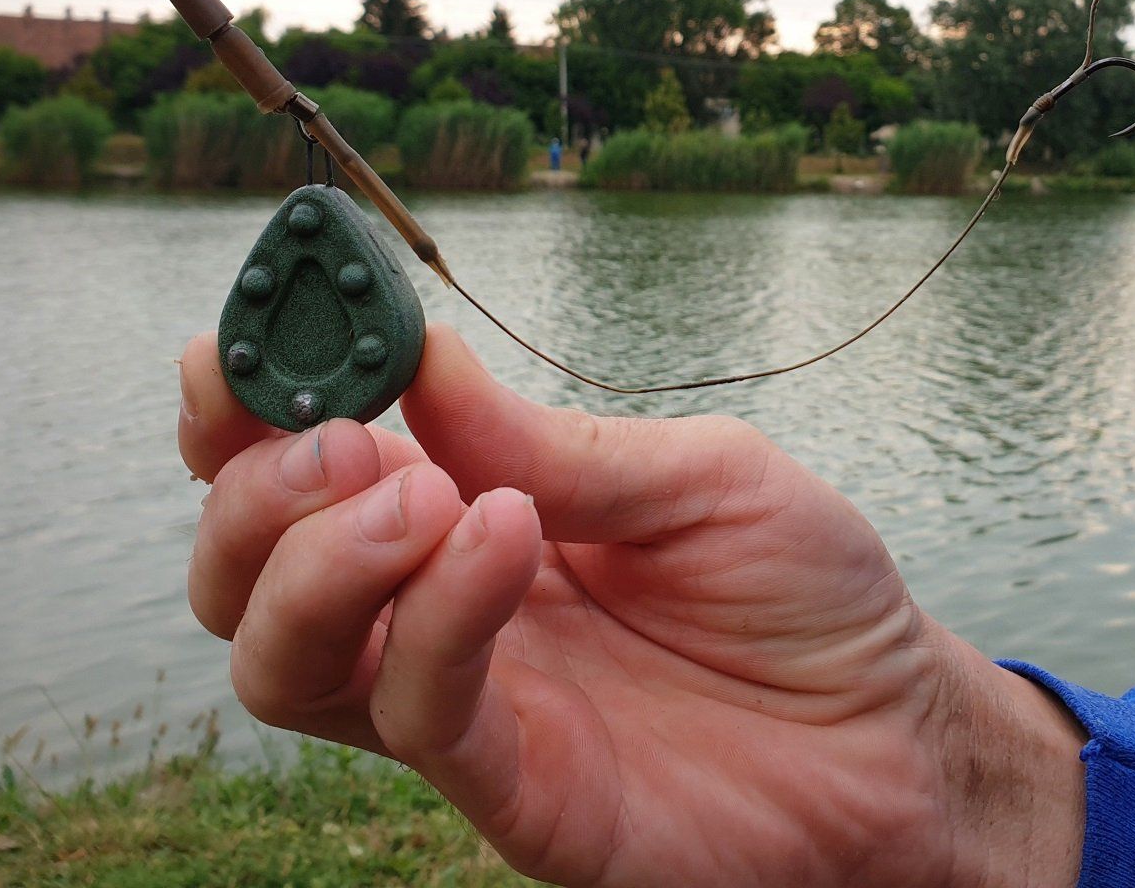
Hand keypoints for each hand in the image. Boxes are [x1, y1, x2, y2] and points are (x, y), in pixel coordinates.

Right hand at [178, 326, 1084, 887]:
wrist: (896, 732)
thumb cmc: (800, 592)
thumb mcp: (694, 477)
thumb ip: (553, 440)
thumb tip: (419, 355)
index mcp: (465, 515)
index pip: (302, 469)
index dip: (243, 407)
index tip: (238, 343)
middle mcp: (435, 614)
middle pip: (248, 573)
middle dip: (255, 492)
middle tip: (341, 436)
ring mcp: (467, 709)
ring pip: (284, 662)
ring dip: (319, 563)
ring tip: (424, 494)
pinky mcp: (515, 791)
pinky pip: (420, 716)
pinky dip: (437, 619)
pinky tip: (505, 539)